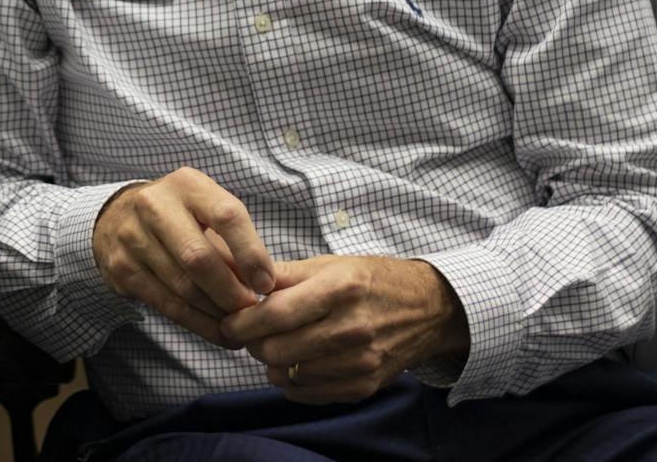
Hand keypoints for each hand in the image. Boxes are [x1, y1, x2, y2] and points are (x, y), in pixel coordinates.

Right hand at [92, 167, 276, 347]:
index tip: (267, 283)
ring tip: (238, 324)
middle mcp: (154, 205)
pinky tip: (217, 332)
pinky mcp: (122, 268)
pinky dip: (197, 323)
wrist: (118, 217)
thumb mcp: (204, 211)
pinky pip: (166, 304)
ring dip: (217, 312)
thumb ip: (231, 241)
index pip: (226, 216)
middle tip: (252, 310)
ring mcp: (133, 237)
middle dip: (231, 292)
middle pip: (199, 257)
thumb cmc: (178, 215)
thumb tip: (263, 284)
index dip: (251, 253)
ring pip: (183, 286)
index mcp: (186, 184)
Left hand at [220, 255, 468, 403]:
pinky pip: (307, 393)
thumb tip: (239, 279)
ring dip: (270, 363)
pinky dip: (292, 380)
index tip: (229, 322)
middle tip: (249, 333)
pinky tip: (297, 361)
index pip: (275, 314)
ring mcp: (359, 362)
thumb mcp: (330, 264)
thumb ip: (283, 274)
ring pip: (288, 375)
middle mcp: (351, 328)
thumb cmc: (372, 280)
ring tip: (275, 344)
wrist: (428, 309)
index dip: (242, 321)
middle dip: (252, 343)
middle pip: (276, 349)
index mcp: (339, 289)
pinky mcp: (363, 386)